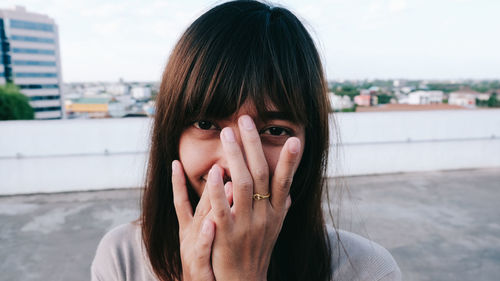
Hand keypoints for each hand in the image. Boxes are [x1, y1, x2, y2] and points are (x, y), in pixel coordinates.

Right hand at [172, 160, 215, 280]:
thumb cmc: (205, 265)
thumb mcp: (202, 238)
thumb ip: (206, 216)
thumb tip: (219, 191)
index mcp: (190, 230)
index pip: (184, 201)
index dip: (178, 182)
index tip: (176, 161)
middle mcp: (189, 237)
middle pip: (200, 208)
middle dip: (207, 185)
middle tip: (216, 163)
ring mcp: (192, 252)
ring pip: (202, 224)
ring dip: (208, 203)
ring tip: (219, 184)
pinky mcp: (198, 268)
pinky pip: (203, 250)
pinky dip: (206, 236)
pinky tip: (212, 223)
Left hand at [206, 115, 301, 280]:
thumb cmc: (257, 250)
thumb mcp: (274, 229)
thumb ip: (281, 207)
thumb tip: (289, 190)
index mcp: (276, 212)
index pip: (285, 181)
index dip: (290, 161)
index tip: (295, 138)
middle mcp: (264, 216)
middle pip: (261, 174)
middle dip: (254, 145)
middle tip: (245, 120)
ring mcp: (245, 225)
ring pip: (242, 184)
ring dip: (235, 157)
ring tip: (228, 133)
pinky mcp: (225, 234)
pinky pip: (220, 207)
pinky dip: (217, 187)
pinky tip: (214, 170)